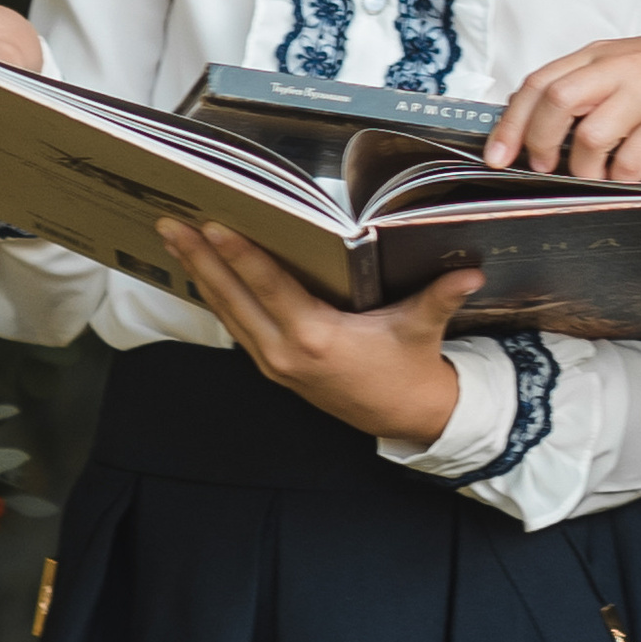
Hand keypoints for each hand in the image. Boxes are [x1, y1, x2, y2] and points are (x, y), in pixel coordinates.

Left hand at [158, 220, 480, 444]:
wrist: (405, 417)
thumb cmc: (409, 366)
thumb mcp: (422, 327)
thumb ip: (440, 296)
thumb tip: (471, 273)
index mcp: (317, 338)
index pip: (269, 287)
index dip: (239, 255)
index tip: (212, 225)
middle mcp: (286, 352)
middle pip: (233, 297)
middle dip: (199, 259)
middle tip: (169, 224)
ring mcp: (274, 363)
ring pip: (227, 312)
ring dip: (199, 274)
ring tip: (174, 239)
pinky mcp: (273, 368)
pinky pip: (236, 326)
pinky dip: (217, 297)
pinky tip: (202, 273)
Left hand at [483, 15, 640, 183]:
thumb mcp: (635, 59)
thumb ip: (596, 81)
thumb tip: (550, 126)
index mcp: (602, 54)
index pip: (538, 83)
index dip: (511, 122)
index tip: (498, 156)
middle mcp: (618, 69)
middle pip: (553, 104)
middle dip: (537, 144)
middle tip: (543, 168)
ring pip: (588, 137)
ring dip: (582, 168)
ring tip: (593, 178)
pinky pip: (632, 159)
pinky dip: (621, 177)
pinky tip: (630, 178)